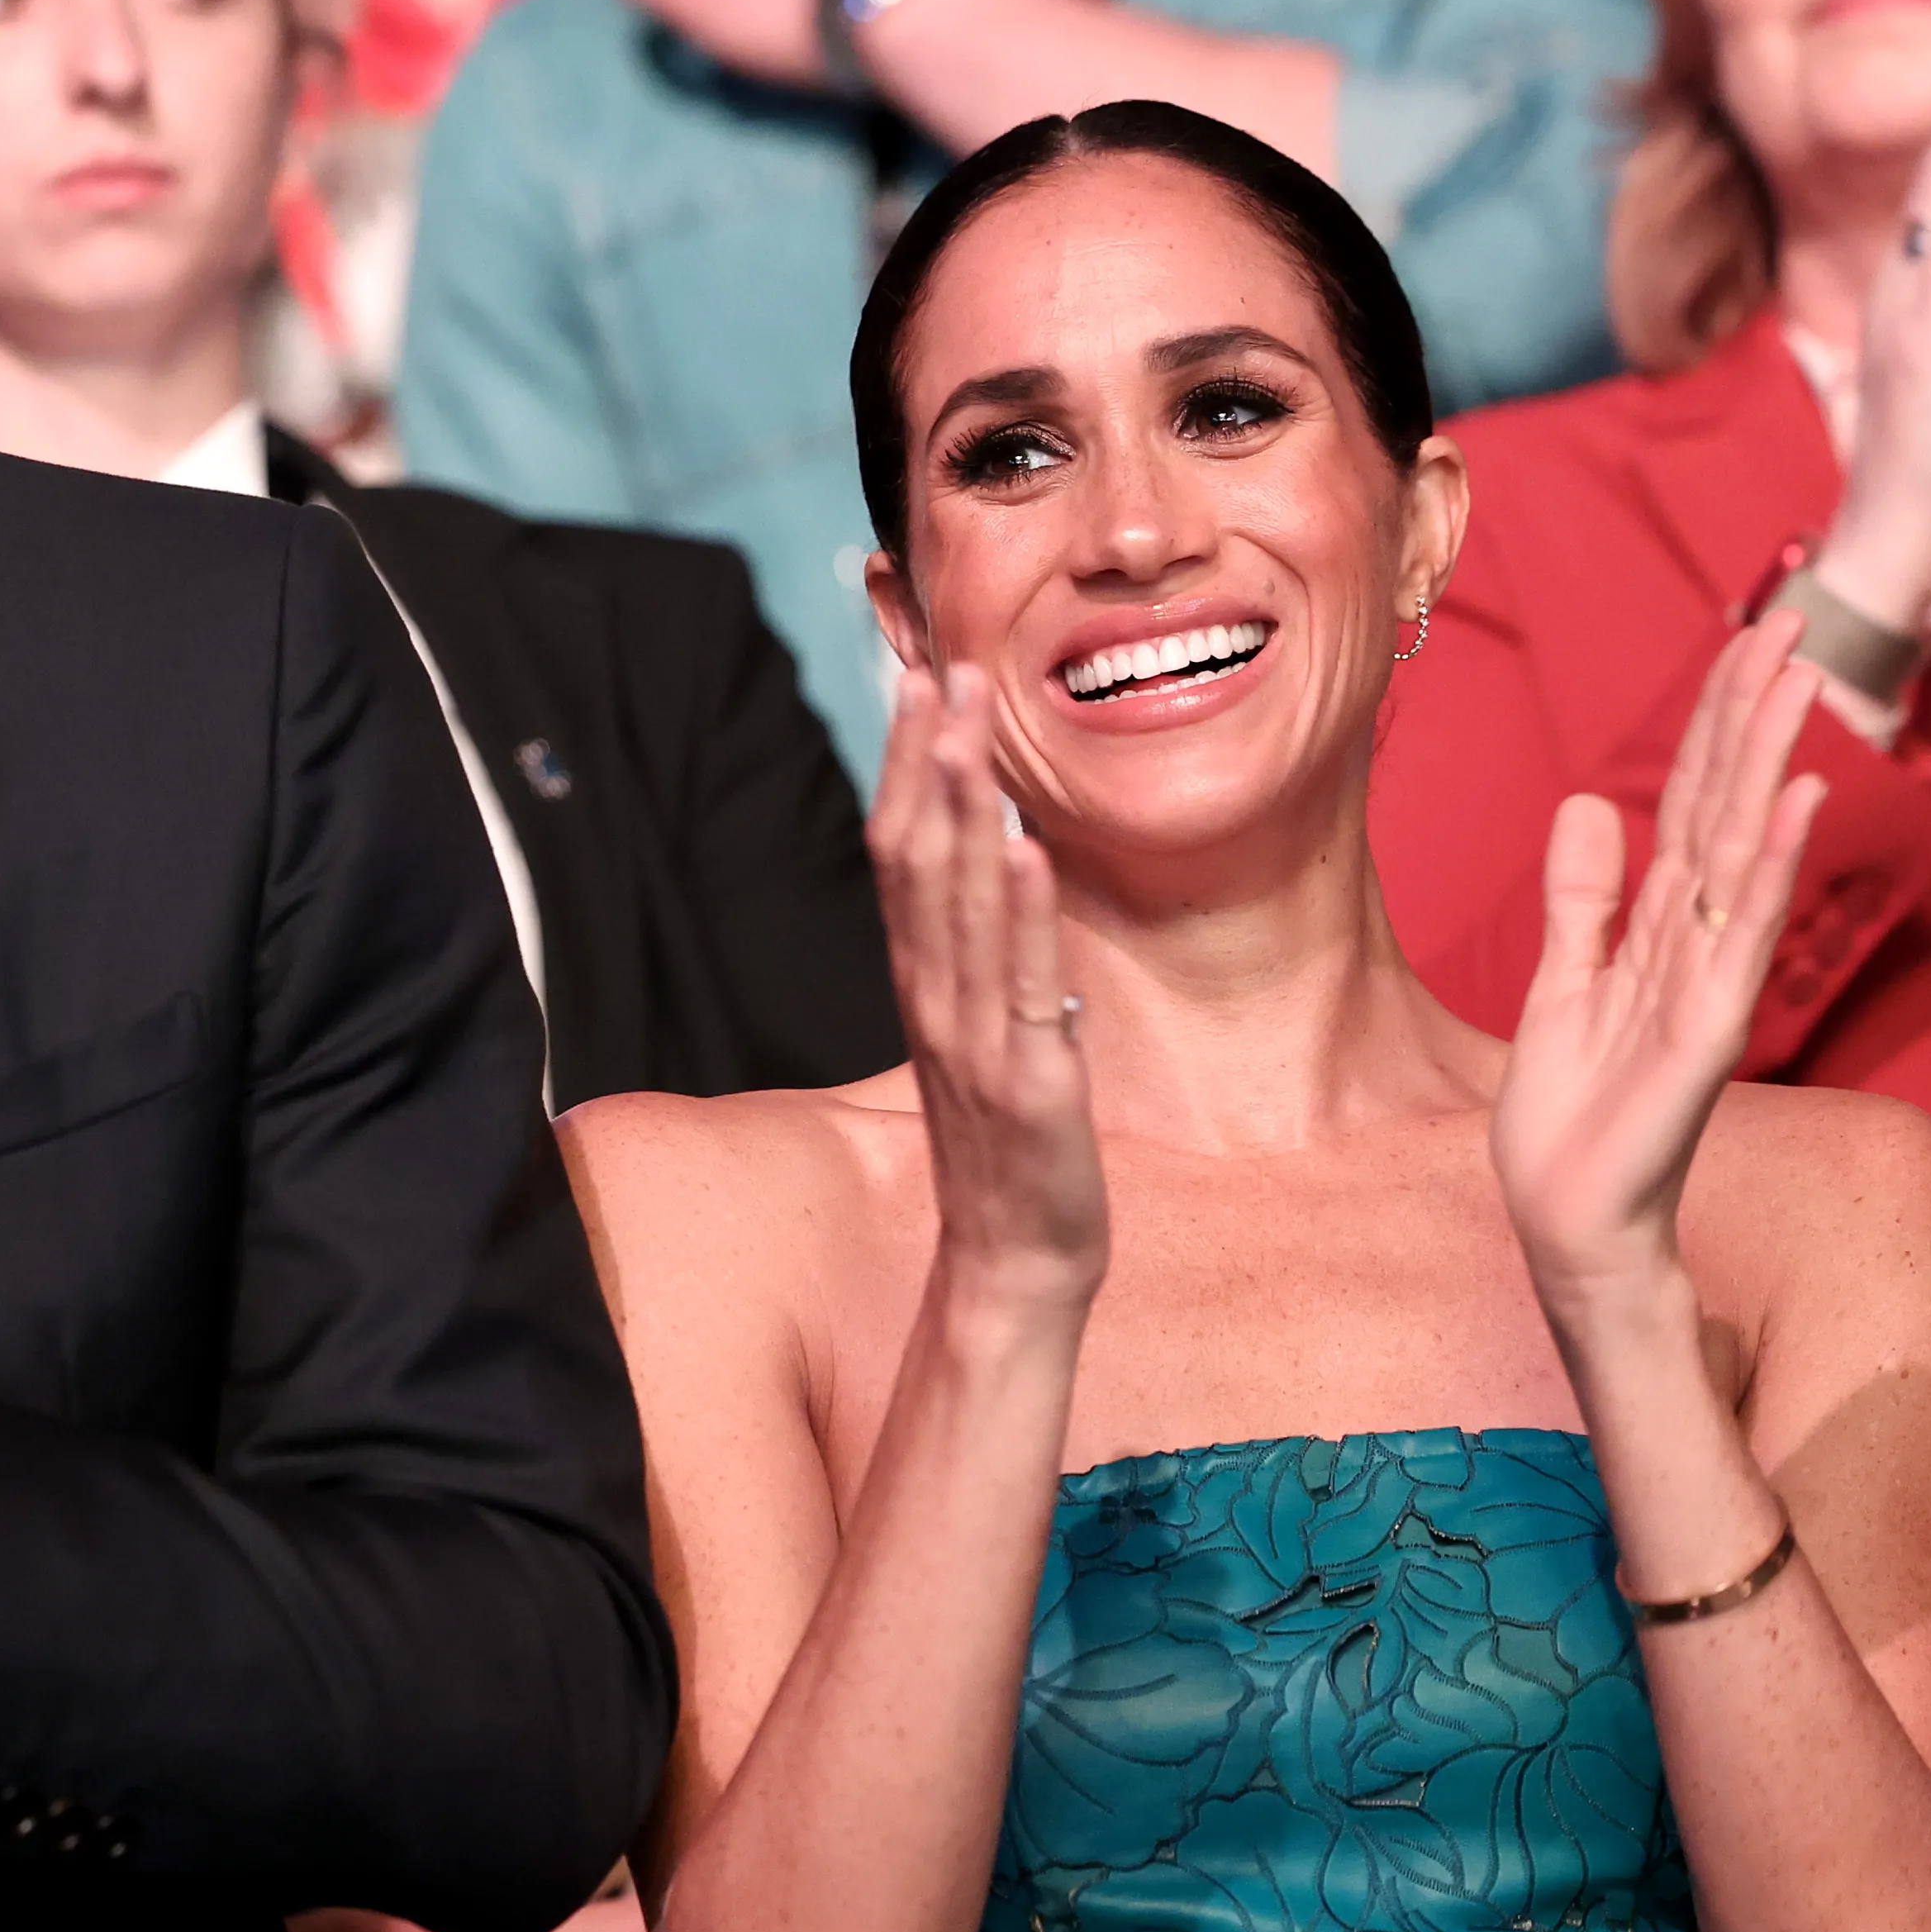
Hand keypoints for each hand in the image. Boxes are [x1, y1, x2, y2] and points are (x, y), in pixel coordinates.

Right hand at [869, 663, 1108, 1316]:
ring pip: (957, 910)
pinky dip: (1024, 914)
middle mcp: (934, 1002)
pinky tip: (1025, 848)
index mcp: (923, 986)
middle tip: (944, 671)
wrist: (1015, 1260)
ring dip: (961, 812)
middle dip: (927, 762)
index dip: (903, 767)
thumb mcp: (984, 1034)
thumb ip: (982, 957)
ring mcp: (977, 1042)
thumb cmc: (1008, 1148)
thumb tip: (1004, 868)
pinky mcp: (1031, 1084)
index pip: (899, 855)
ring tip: (970, 729)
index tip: (920, 682)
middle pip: (915, 863)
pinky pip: (1025, 983)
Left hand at [1490, 622, 1824, 1311]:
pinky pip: (1741, 934)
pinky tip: (1794, 801)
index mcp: (1662, 927)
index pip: (1698, 800)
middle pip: (1731, 803)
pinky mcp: (1709, 1032)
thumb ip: (1582, 898)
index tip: (1747, 639)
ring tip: (1800, 679)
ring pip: (1746, 849)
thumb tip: (1595, 804)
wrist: (1569, 1215)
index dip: (1719, 719)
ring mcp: (1712, 982)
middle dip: (1756, 713)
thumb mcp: (1563, 980)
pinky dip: (1768, 866)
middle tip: (1789, 623)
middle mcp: (1700, 941)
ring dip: (1772, 762)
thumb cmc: (1574, 1114)